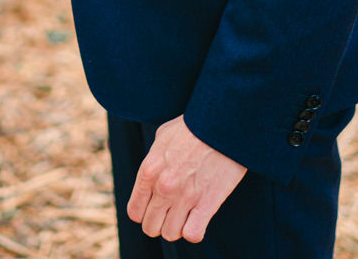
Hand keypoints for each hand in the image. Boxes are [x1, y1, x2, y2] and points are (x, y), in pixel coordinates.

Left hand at [126, 116, 245, 242]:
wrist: (222, 123)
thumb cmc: (193, 126)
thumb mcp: (162, 136)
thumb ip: (153, 160)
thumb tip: (151, 174)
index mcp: (149, 170)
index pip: (135, 211)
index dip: (144, 213)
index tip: (155, 208)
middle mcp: (163, 187)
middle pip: (151, 227)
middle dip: (160, 223)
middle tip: (171, 214)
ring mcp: (185, 196)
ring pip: (170, 234)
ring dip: (177, 228)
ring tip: (186, 216)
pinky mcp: (207, 202)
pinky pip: (193, 234)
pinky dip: (194, 231)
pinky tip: (199, 219)